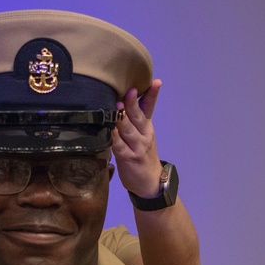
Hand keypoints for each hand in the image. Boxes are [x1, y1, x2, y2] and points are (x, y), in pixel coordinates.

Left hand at [112, 78, 163, 197]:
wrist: (150, 183)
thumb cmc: (143, 156)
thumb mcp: (143, 136)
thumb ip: (134, 120)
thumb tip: (119, 100)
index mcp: (147, 127)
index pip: (149, 108)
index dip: (152, 95)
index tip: (155, 82)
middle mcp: (144, 135)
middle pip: (138, 116)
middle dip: (132, 103)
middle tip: (129, 91)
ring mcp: (136, 147)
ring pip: (128, 130)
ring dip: (121, 119)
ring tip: (116, 107)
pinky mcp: (128, 159)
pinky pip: (119, 146)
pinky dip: (114, 138)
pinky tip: (109, 130)